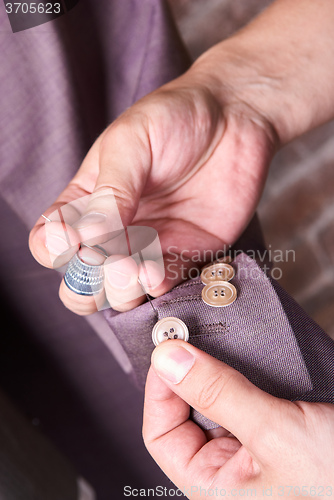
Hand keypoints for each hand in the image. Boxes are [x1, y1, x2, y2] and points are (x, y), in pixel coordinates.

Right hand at [29, 65, 275, 314]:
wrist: (234, 117)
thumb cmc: (174, 118)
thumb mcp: (131, 143)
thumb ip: (112, 190)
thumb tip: (89, 237)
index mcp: (87, 200)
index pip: (51, 239)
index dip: (53, 248)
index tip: (72, 238)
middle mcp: (114, 230)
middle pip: (82, 278)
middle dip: (86, 284)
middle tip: (107, 262)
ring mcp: (149, 245)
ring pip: (121, 291)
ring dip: (121, 290)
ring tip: (134, 268)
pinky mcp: (186, 254)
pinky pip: (165, 285)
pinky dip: (157, 289)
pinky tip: (157, 275)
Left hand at [143, 341, 333, 497]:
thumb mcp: (274, 432)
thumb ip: (218, 394)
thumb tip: (168, 359)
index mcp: (215, 487)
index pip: (163, 435)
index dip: (159, 390)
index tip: (167, 351)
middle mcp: (229, 469)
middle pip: (187, 412)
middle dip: (188, 373)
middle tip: (189, 336)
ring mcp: (253, 446)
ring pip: (216, 398)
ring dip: (214, 368)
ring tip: (213, 341)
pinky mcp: (274, 427)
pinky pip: (244, 394)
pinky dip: (240, 370)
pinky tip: (241, 353)